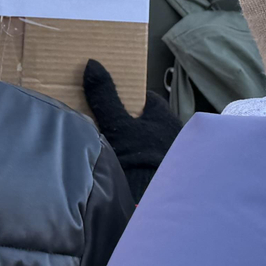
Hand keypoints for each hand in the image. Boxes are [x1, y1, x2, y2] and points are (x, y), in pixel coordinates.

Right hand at [83, 59, 182, 201]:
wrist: (155, 202)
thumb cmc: (141, 158)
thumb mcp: (117, 125)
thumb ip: (104, 97)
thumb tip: (92, 63)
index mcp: (164, 115)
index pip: (144, 98)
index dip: (126, 97)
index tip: (107, 98)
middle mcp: (173, 132)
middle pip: (145, 121)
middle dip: (127, 122)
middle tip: (102, 123)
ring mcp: (171, 156)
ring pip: (147, 143)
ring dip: (133, 145)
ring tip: (107, 148)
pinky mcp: (168, 177)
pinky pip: (149, 163)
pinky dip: (137, 164)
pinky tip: (121, 170)